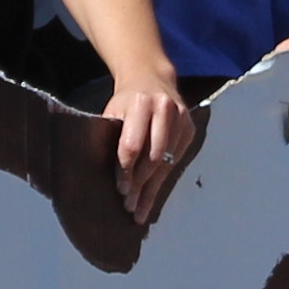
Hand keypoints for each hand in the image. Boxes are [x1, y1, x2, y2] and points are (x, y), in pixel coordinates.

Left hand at [97, 67, 193, 224]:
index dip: (125, 170)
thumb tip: (98, 176)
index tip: (120, 190)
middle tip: (129, 205)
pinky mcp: (189, 129)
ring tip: (140, 210)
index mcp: (140, 103)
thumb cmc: (125, 101)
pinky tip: (152, 197)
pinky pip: (176, 161)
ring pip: (166, 163)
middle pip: (153, 157)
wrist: (152, 79)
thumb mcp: (113, 112)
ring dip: (152, 189)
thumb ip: (110, 137)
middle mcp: (164, 109)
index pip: (132, 145)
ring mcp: (181, 118)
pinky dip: (163, 180)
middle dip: (139, 185)